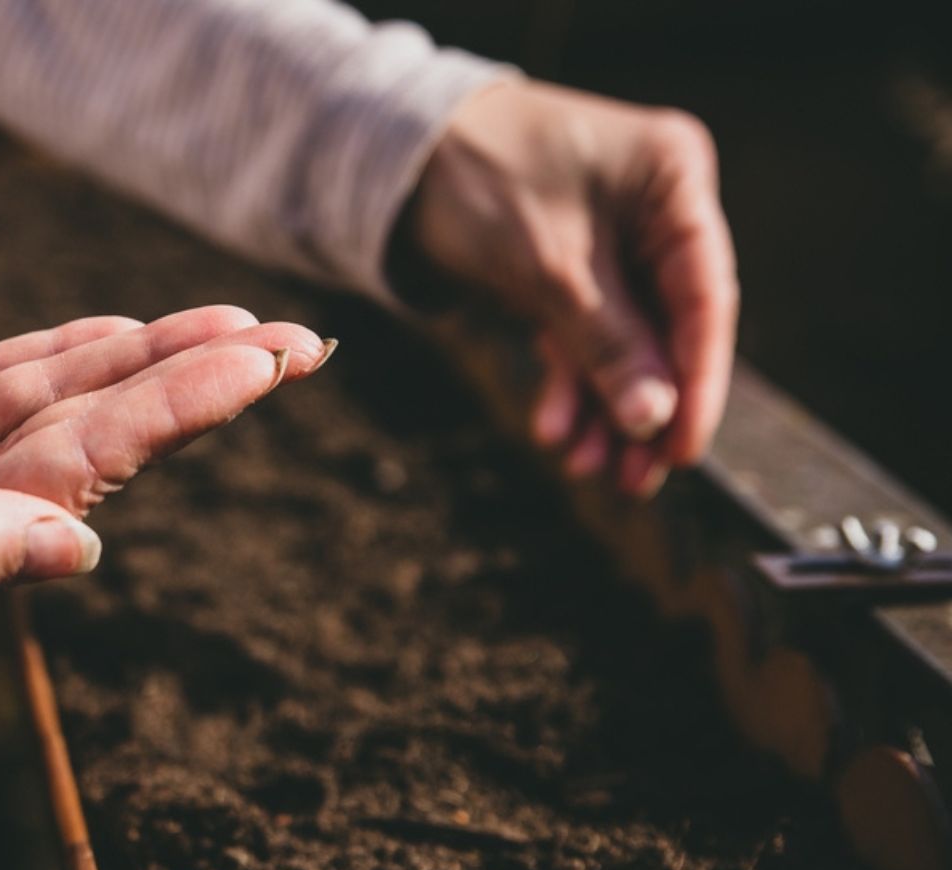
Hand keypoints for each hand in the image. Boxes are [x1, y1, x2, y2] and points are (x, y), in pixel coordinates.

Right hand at [0, 306, 327, 637]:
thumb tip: (84, 553)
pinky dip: (57, 354)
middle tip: (301, 343)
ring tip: (240, 326)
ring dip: (145, 361)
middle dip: (196, 387)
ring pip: (59, 404)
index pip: (86, 476)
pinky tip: (124, 332)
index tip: (260, 362)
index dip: (176, 411)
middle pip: (99, 439)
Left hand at [402, 80, 738, 494]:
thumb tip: (656, 422)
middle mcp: (656, 208)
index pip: (704, 296)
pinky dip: (570, 384)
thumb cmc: (480, 180)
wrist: (395, 155)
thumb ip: (609, 343)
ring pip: (624, 342)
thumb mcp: (549, 268)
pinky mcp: (572, 269)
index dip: (698, 382)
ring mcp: (615, 240)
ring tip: (585, 470)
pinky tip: (554, 431)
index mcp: (674, 180)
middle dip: (645, 409)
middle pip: (668, 327)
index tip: (683, 451)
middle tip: (635, 483)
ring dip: (605, 410)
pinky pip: (583, 336)